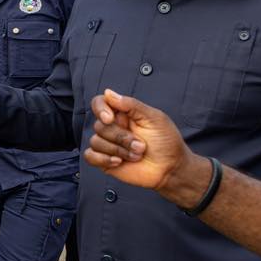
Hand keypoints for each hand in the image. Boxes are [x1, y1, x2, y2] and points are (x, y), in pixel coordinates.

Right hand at [85, 89, 206, 206]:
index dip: (100, 109)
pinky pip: (90, 156)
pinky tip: (119, 162)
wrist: (170, 168)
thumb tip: (108, 93)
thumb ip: (131, 104)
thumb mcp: (154, 118)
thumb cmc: (166, 141)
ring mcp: (108, 144)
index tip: (110, 119)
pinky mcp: (105, 160)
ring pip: (95, 141)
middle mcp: (113, 127)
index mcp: (123, 113)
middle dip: (121, 137)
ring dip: (118, 150)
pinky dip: (103, 159)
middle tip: (140, 145)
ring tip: (136, 155)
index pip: (99, 103)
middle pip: (99, 126)